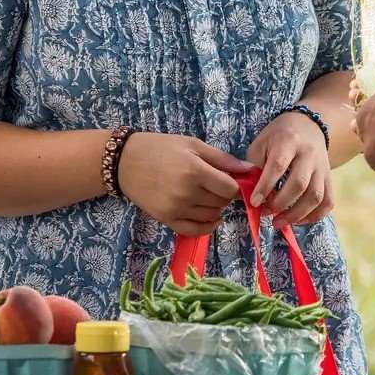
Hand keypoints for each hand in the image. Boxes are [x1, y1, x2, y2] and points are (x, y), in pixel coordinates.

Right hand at [117, 131, 251, 236]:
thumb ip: (222, 159)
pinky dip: (207, 227)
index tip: (233, 180)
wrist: (124, 161)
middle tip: (217, 184)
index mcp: (195, 171)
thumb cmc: (160, 147)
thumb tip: (250, 169)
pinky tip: (211, 218)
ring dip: (216, 208)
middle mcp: (186, 193)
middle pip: (221, 202)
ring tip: (208, 195)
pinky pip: (194, 230)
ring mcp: (176, 208)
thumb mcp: (193, 144)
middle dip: (225, 195)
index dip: (236, 186)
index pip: (230, 189)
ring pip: (211, 216)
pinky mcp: (166, 219)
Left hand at [247, 113, 333, 227]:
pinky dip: (315, 216)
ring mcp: (322, 167)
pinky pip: (328, 201)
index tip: (254, 202)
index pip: (278, 165)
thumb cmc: (278, 137)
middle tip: (266, 212)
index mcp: (288, 141)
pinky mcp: (329, 178)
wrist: (308, 125)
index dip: (265, 186)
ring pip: (315, 196)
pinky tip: (298, 220)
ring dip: (296, 214)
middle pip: (299, 184)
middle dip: (280, 204)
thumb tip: (250, 195)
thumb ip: (254, 167)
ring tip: (279, 222)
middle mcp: (309, 154)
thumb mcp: (261, 144)